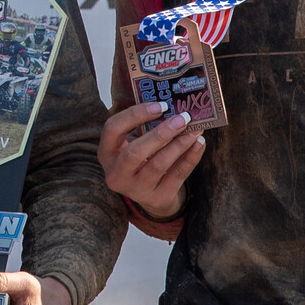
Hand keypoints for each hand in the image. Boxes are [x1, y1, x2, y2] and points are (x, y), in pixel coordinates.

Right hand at [99, 101, 202, 221]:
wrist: (150, 192)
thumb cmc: (142, 157)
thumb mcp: (134, 141)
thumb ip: (146, 125)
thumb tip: (174, 107)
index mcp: (106, 153)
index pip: (113, 129)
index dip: (135, 115)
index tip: (160, 106)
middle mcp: (116, 174)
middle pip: (134, 153)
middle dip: (161, 134)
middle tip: (182, 119)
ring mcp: (135, 190)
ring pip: (158, 165)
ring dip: (179, 145)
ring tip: (194, 130)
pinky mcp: (156, 198)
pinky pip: (176, 176)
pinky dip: (190, 158)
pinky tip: (198, 143)